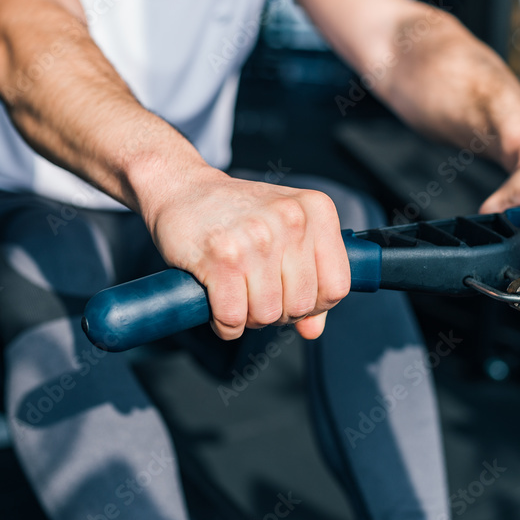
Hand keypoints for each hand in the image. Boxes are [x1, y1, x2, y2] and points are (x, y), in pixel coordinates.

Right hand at [146, 168, 350, 340]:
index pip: (337, 285)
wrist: (183, 189)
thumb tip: (314, 330)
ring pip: (267, 314)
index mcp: (315, 210)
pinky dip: (225, 324)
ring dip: (249, 318)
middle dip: (279, 313)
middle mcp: (290, 220)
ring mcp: (256, 238)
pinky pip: (233, 317)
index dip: (315, 305)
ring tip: (238, 296)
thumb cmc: (238, 213)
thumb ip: (309, 279)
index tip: (293, 299)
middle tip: (258, 296)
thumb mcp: (285, 232)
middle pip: (301, 305)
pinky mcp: (220, 257)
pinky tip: (219, 307)